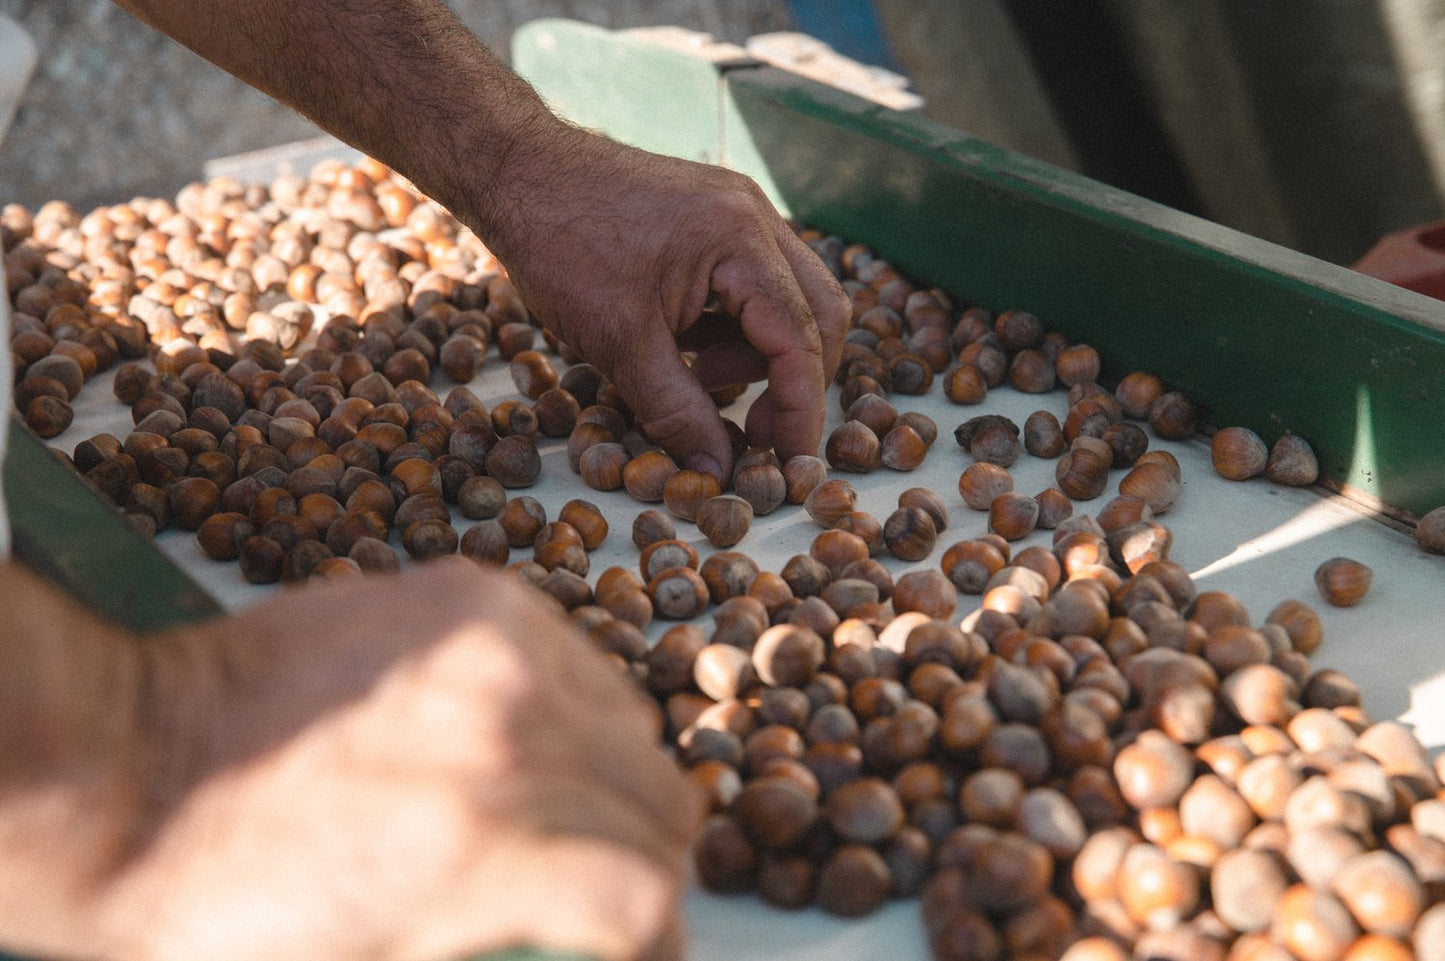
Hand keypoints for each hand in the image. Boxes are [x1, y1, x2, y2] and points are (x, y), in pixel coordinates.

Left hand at [2, 560, 699, 960]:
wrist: (134, 765)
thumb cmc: (228, 898)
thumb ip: (502, 950)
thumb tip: (579, 949)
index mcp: (483, 851)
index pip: (648, 892)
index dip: (658, 936)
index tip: (637, 944)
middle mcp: (510, 737)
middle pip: (662, 799)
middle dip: (641, 852)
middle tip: (596, 877)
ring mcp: (497, 651)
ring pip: (632, 720)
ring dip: (612, 774)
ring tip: (551, 802)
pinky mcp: (474, 596)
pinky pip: (576, 657)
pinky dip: (568, 703)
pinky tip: (514, 731)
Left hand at [480, 122, 849, 480]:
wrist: (516, 170)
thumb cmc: (559, 245)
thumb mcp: (618, 345)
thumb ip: (677, 412)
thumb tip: (721, 471)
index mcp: (739, 239)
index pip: (800, 338)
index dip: (801, 410)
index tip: (792, 465)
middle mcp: (755, 216)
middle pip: (820, 312)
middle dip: (796, 381)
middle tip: (758, 431)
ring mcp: (739, 211)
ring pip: (791, 297)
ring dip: (762, 353)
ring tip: (699, 378)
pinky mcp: (717, 217)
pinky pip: (756, 280)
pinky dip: (738, 326)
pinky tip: (690, 349)